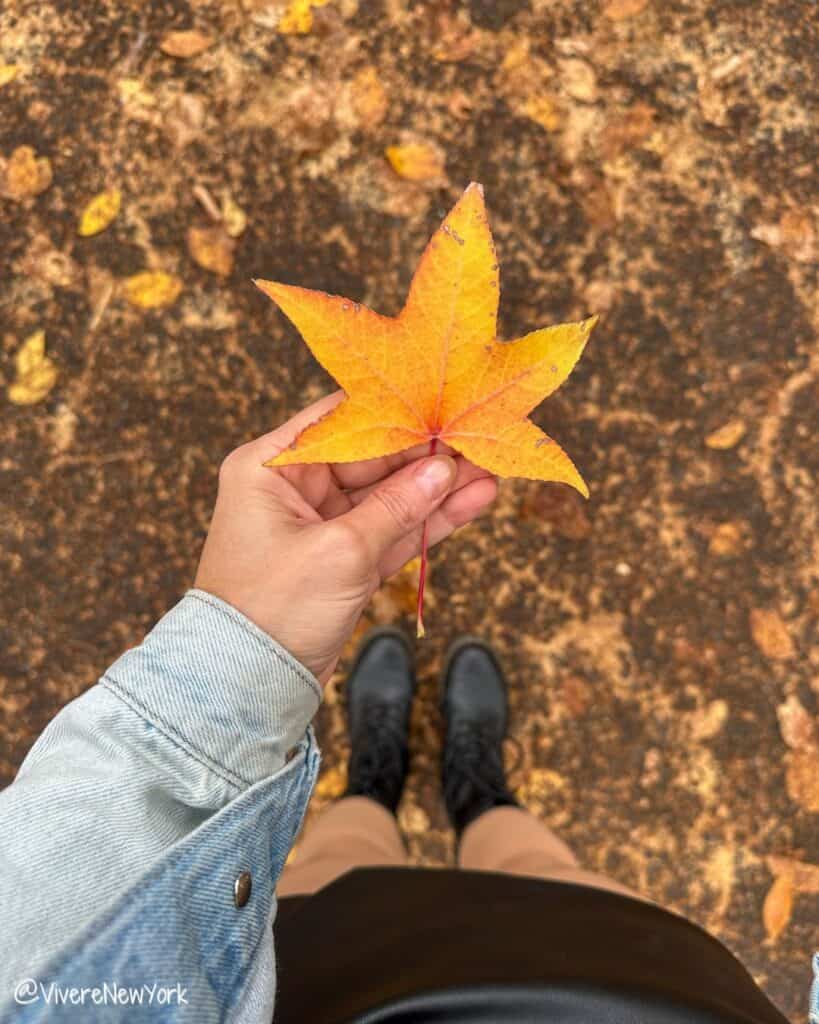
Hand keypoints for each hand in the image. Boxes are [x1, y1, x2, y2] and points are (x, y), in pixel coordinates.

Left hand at [194, 393, 497, 684]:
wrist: (248, 686)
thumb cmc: (274, 609)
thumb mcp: (340, 551)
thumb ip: (396, 506)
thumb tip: (443, 468)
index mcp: (270, 468)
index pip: (339, 422)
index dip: (393, 413)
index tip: (441, 403)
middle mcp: (293, 489)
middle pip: (371, 458)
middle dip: (425, 454)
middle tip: (478, 440)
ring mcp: (320, 525)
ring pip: (388, 496)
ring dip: (436, 488)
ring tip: (489, 472)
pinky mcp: (342, 559)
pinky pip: (390, 530)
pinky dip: (427, 521)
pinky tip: (471, 502)